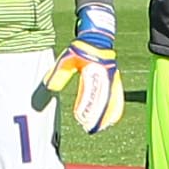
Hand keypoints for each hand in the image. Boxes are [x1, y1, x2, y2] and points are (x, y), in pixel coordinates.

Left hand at [50, 2, 123, 134]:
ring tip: (100, 128)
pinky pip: (118, 98)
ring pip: (113, 101)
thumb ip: (60, 73)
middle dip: (98, 116)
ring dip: (107, 116)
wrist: (96, 39)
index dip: (86, 107)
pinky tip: (111, 121)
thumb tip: (50, 88)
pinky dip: (115, 110)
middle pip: (104, 100)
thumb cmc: (80, 50)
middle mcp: (106, 76)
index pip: (91, 92)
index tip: (79, 118)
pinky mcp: (115, 82)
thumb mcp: (67, 59)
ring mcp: (113, 79)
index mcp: (94, 70)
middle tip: (89, 129)